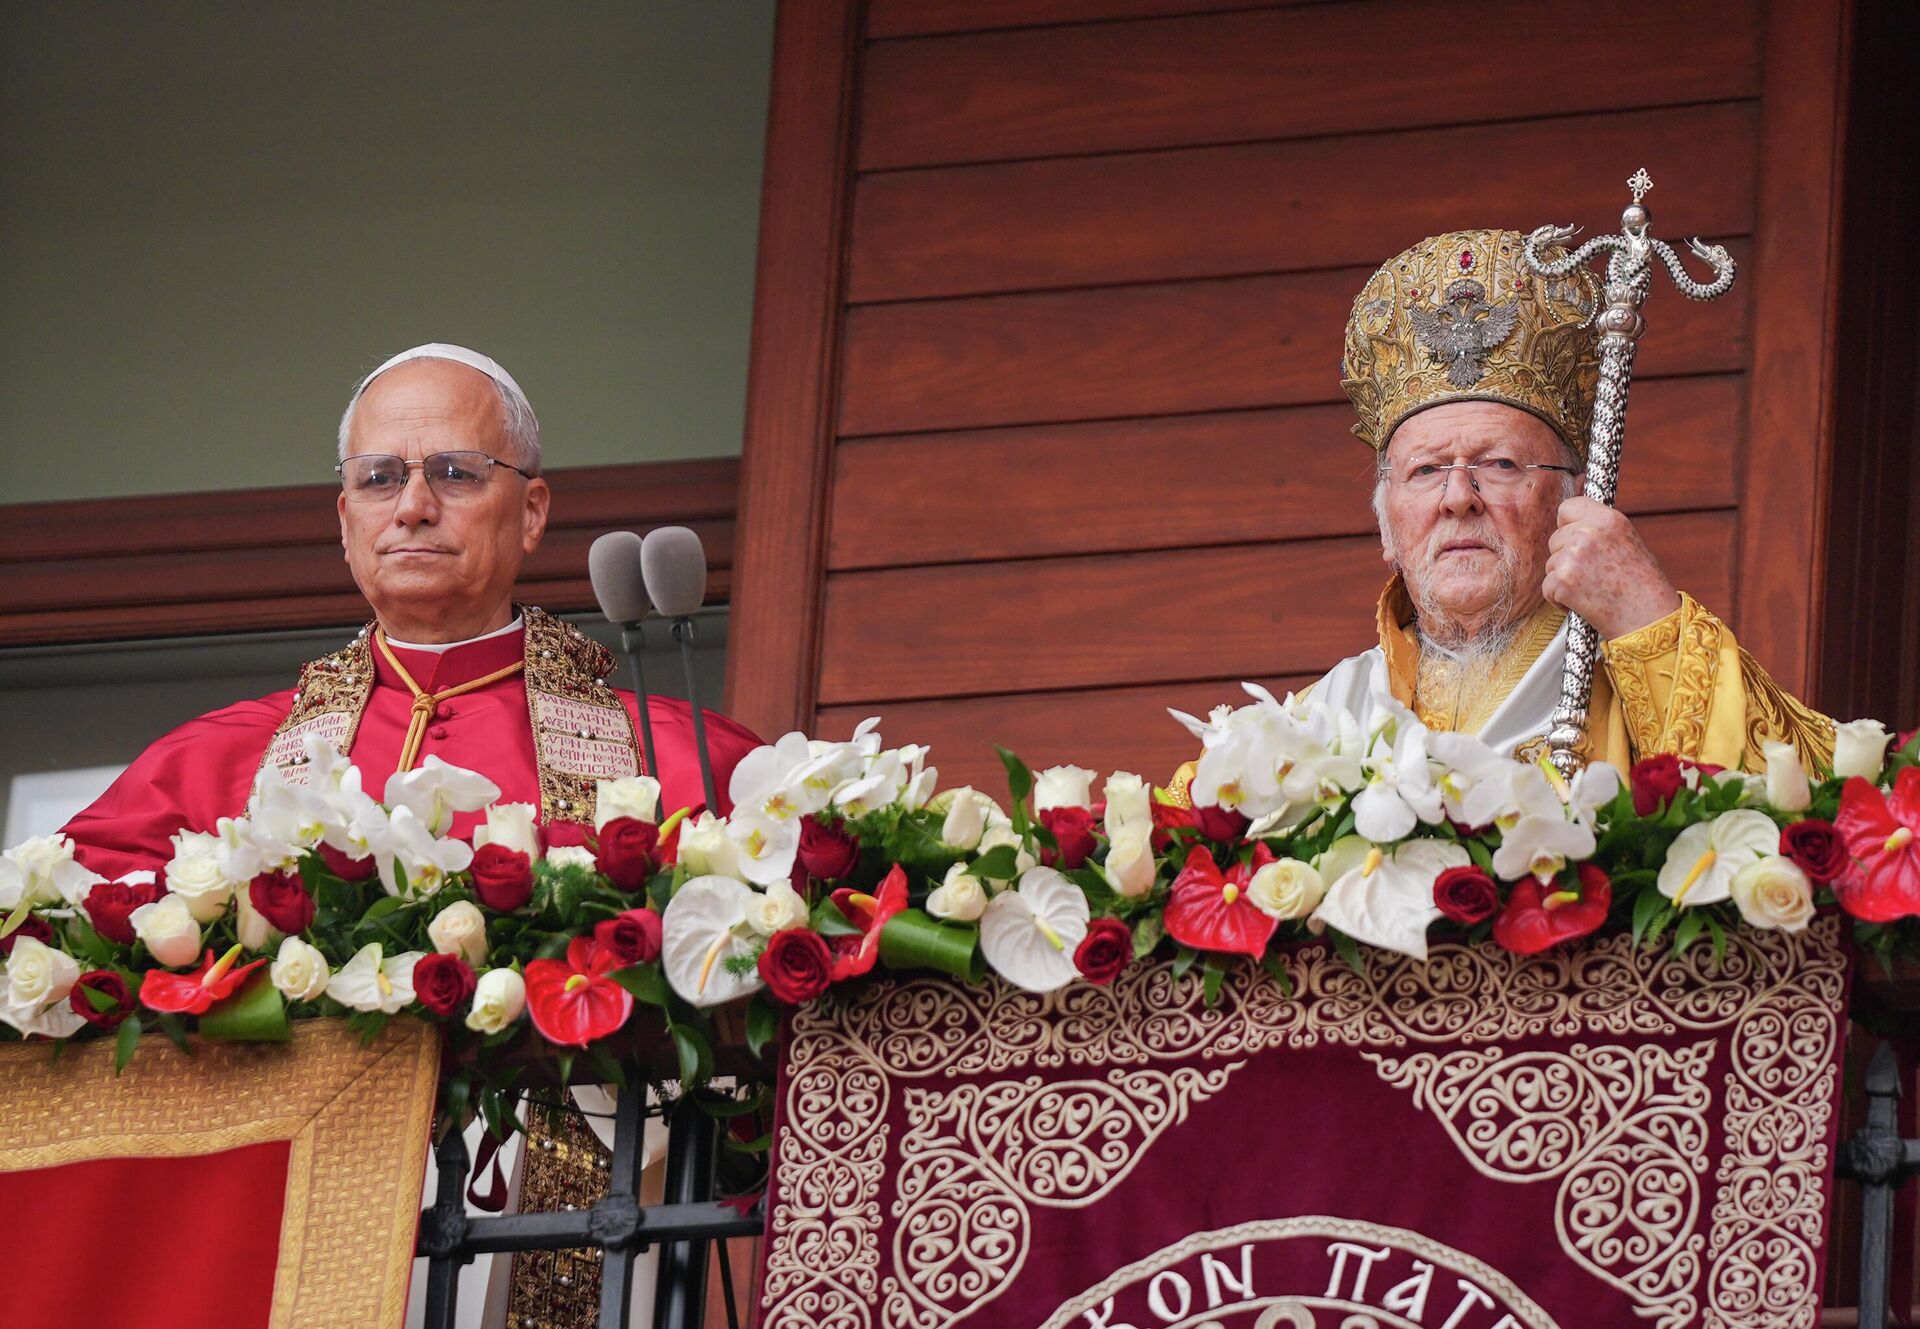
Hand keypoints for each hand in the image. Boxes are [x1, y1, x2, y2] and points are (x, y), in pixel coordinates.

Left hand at [1542, 497, 1680, 639]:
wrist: (1649, 618)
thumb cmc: (1641, 585)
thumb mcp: (1626, 541)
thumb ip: (1598, 530)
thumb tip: (1570, 526)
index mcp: (1608, 518)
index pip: (1568, 507)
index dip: (1567, 525)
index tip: (1574, 537)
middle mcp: (1588, 532)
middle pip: (1555, 538)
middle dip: (1565, 557)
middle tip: (1592, 575)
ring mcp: (1573, 556)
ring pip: (1550, 564)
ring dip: (1564, 579)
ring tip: (1593, 590)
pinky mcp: (1562, 580)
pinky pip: (1547, 587)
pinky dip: (1560, 599)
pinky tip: (1584, 603)